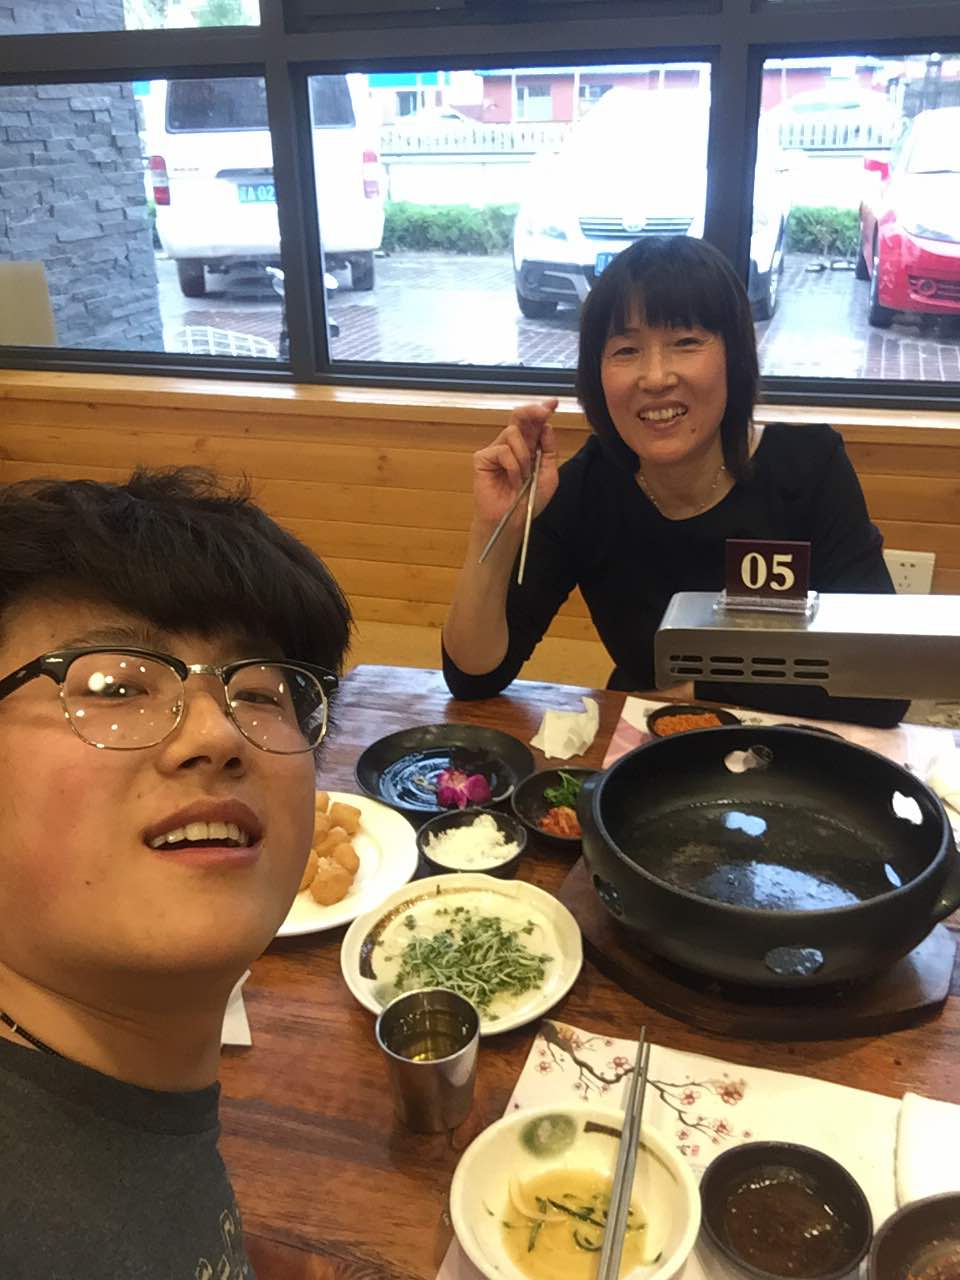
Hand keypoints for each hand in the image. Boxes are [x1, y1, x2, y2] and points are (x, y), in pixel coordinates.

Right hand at [472, 399, 559, 531]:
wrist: (513, 520)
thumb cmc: (529, 501)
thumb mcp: (548, 475)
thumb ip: (548, 450)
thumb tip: (546, 426)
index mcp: (528, 447)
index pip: (533, 423)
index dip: (542, 410)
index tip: (553, 403)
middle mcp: (511, 445)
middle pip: (519, 417)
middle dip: (532, 412)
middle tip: (544, 413)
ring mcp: (496, 450)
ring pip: (513, 434)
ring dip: (524, 456)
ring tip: (523, 477)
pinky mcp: (482, 458)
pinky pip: (503, 450)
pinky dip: (512, 466)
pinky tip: (513, 481)